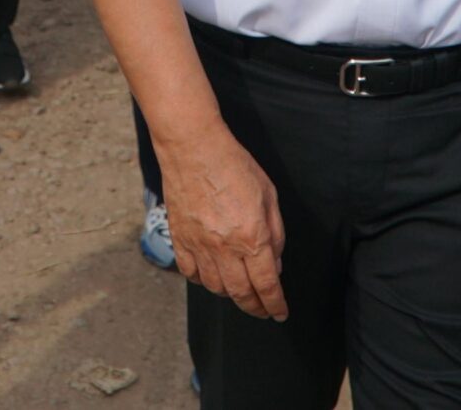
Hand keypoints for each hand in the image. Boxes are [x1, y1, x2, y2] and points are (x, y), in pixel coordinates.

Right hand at [156, 125, 289, 321]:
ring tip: (239, 290)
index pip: (267, 284)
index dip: (275, 304)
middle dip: (255, 307)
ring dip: (230, 294)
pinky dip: (202, 280)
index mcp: (252, 237)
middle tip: (262, 310)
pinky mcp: (180, 239)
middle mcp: (225, 248)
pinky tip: (211, 275)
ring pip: (215, 287)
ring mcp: (199, 245)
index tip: (280, 313)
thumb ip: (275, 232)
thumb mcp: (268, 194)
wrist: (193, 147)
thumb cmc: (233, 165)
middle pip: (241, 293)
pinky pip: (190, 273)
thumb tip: (275, 262)